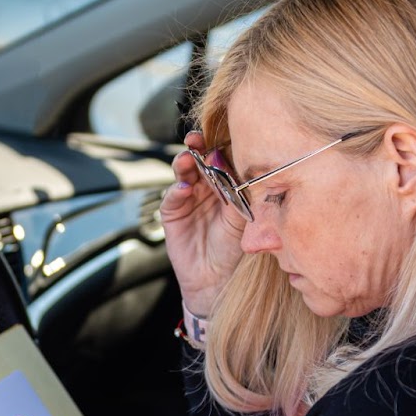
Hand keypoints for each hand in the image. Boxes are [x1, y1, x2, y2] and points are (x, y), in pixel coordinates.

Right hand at [162, 130, 245, 316]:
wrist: (216, 279)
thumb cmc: (233, 249)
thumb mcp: (243, 218)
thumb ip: (240, 193)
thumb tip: (242, 167)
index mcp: (225, 186)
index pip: (220, 160)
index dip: (218, 148)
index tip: (219, 136)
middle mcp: (206, 188)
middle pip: (199, 162)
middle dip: (197, 148)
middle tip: (196, 140)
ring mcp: (188, 199)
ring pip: (184, 174)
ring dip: (185, 164)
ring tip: (188, 159)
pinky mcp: (172, 213)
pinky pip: (172, 197)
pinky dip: (177, 190)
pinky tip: (184, 188)